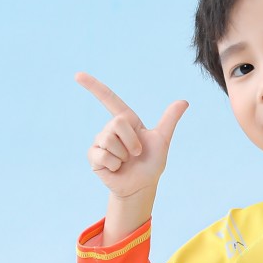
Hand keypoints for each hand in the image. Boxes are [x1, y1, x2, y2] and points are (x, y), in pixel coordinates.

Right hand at [76, 72, 188, 198]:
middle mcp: (111, 129)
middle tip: (136, 154)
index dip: (94, 86)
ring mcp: (101, 142)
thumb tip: (184, 101)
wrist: (141, 187)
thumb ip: (170, 120)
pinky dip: (114, 164)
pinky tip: (116, 169)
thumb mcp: (162, 140)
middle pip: (116, 123)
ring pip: (109, 139)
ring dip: (123, 155)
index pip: (109, 99)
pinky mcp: (94, 157)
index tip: (78, 75)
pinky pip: (103, 155)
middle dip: (131, 141)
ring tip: (126, 162)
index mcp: (126, 121)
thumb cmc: (151, 164)